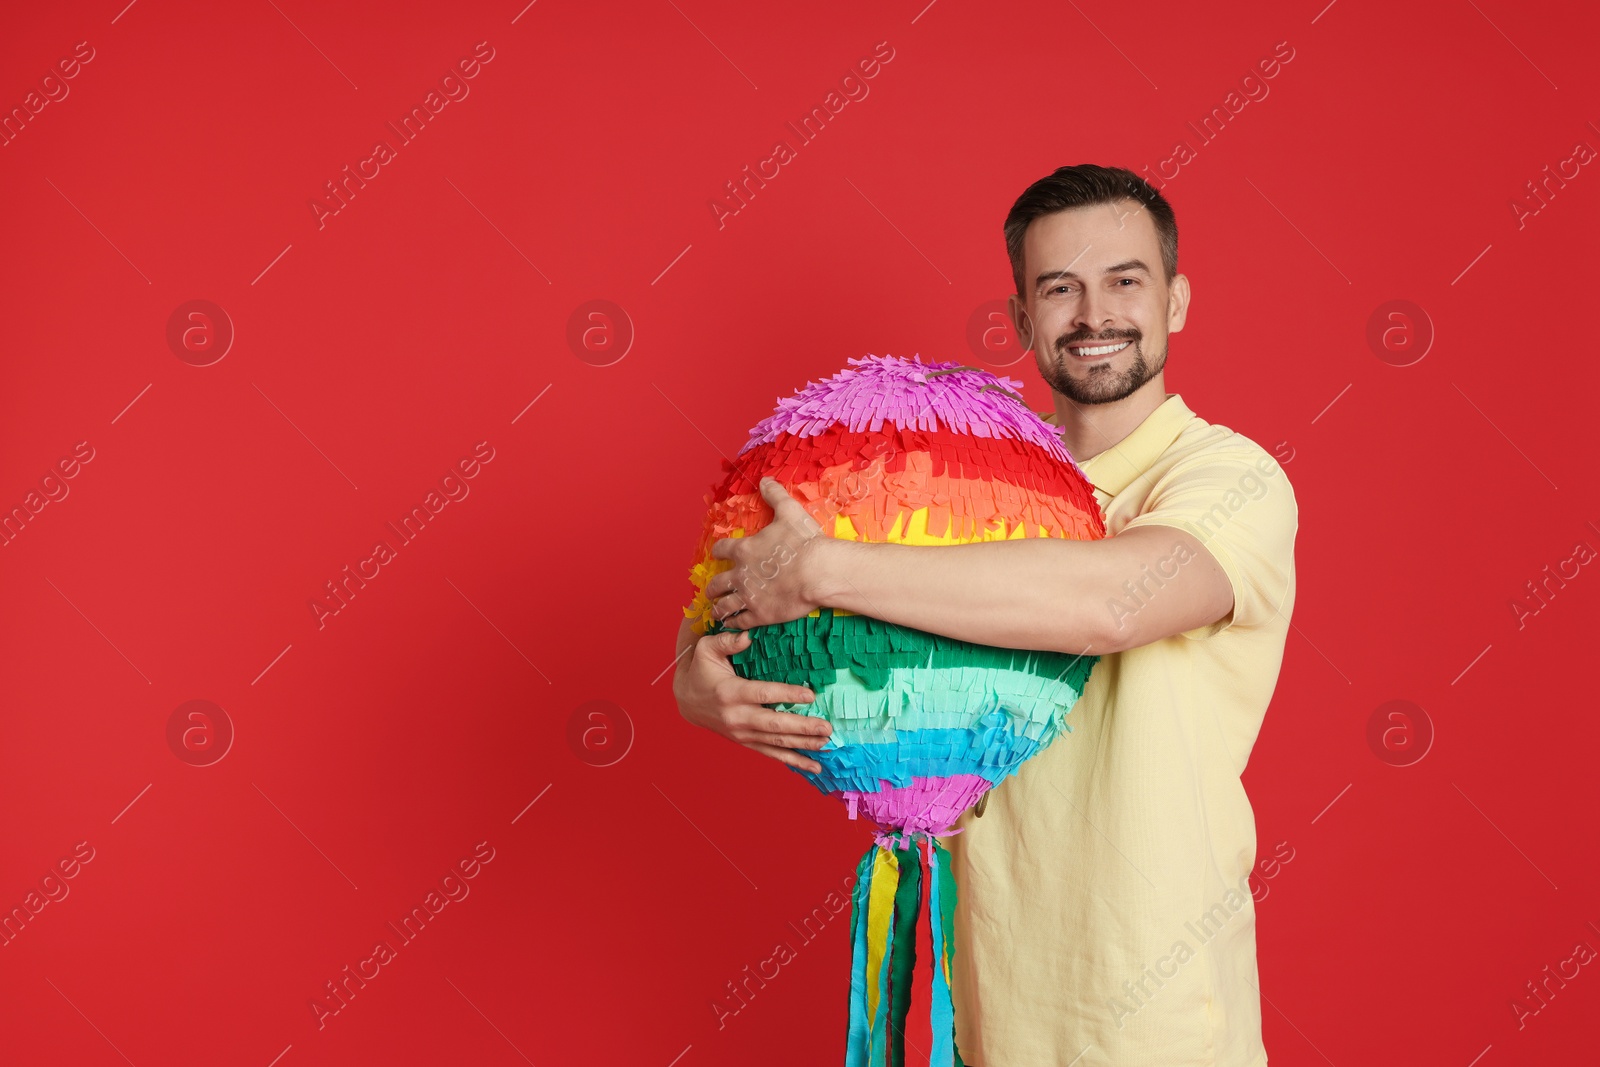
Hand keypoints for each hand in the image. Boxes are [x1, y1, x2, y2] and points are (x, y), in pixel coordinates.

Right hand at [673, 629, 830, 772]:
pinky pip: (772, 754)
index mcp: (730, 692)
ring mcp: (741, 733)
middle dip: (802, 727)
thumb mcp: (707, 650)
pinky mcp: (746, 742)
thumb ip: (727, 641)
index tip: (811, 695)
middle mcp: (737, 717)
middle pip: (774, 724)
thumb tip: (748, 636)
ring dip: (803, 745)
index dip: (788, 695)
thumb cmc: (702, 671)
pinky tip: (813, 767)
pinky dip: (794, 761)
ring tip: (826, 743)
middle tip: (826, 727)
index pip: (763, 694)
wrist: (687, 701)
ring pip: (776, 742)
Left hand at [706, 477, 827, 628]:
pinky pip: (740, 622)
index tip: (716, 554)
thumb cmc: (804, 542)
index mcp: (745, 550)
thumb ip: (775, 495)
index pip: (722, 550)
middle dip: (713, 587)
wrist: (818, 571)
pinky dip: (734, 623)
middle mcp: (740, 574)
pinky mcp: (760, 615)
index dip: (718, 552)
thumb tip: (764, 480)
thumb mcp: (789, 512)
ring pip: (724, 605)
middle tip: (712, 590)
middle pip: (717, 583)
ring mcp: (749, 597)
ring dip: (719, 608)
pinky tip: (732, 624)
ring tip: (717, 611)